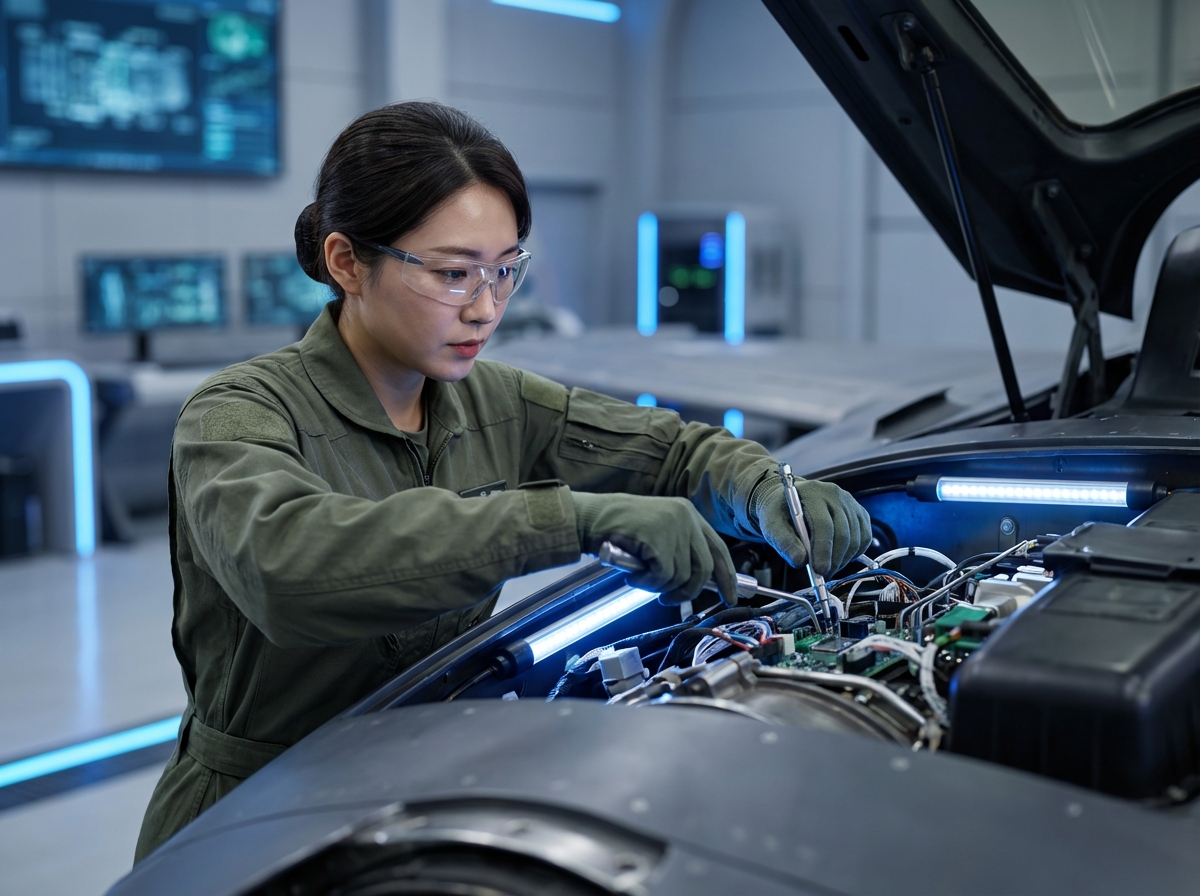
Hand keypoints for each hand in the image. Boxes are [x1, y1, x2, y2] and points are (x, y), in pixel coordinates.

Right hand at [572, 492, 736, 604]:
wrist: (590, 518)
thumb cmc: (619, 530)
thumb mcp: (658, 532)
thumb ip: (680, 550)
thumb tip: (698, 583)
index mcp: (689, 514)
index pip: (718, 550)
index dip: (727, 577)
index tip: (731, 597)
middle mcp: (686, 518)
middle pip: (703, 569)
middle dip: (687, 592)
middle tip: (668, 600)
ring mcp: (673, 528)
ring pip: (680, 577)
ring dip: (657, 587)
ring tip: (639, 577)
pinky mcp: (658, 541)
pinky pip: (662, 578)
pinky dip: (646, 583)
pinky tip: (632, 574)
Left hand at [749, 475, 871, 575]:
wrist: (790, 502)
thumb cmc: (780, 513)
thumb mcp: (772, 526)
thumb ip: (784, 542)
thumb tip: (800, 561)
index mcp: (812, 493)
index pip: (823, 524)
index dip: (823, 550)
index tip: (819, 570)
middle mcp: (835, 494)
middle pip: (843, 533)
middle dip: (834, 560)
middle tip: (823, 575)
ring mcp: (850, 502)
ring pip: (856, 538)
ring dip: (843, 559)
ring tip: (828, 566)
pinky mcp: (859, 513)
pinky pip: (864, 538)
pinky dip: (854, 553)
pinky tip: (839, 557)